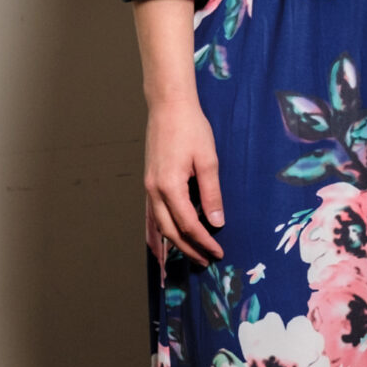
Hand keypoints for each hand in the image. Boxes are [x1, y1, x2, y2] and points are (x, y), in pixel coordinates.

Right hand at [144, 97, 223, 265]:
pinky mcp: (149, 182)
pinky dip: (158, 231)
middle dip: (188, 249)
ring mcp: (148, 187)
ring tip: (188, 256)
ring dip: (172, 244)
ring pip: (158, 225)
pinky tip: (163, 240)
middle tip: (206, 261)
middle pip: (170, 231)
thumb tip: (216, 222)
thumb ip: (211, 193)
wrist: (168, 106)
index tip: (218, 251)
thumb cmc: (191, 128)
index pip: (189, 225)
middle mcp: (154, 190)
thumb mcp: (208, 160)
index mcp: (170, 186)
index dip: (204, 241)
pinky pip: (151, 214)